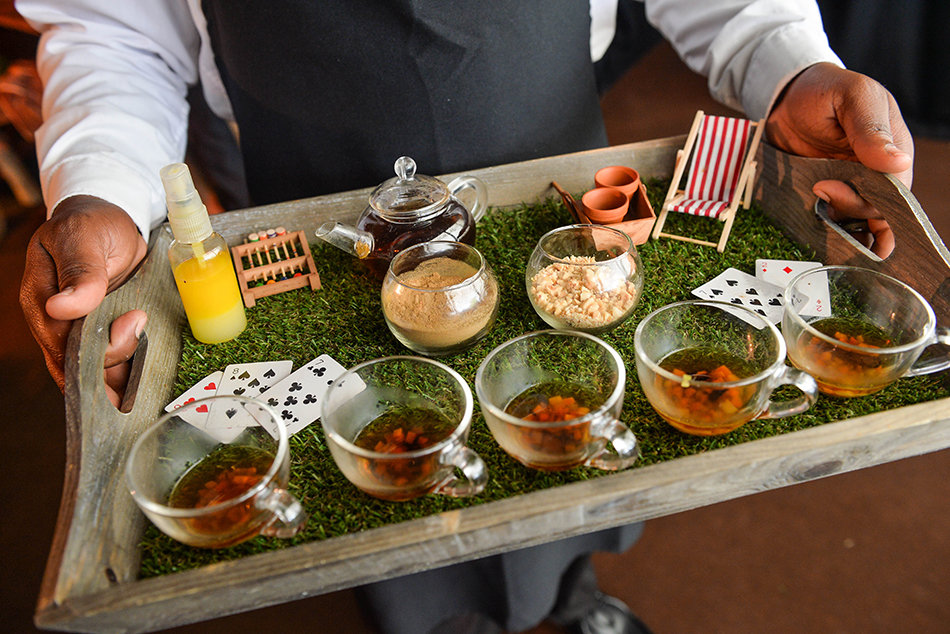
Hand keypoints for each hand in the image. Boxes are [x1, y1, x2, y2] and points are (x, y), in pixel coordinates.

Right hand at [20, 195, 148, 406]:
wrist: (112, 223)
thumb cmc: (92, 224)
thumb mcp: (86, 238)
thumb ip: (80, 272)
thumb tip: (59, 308)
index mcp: (40, 296)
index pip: (57, 337)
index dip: (91, 344)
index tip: (131, 323)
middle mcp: (54, 320)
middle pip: (75, 360)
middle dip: (112, 359)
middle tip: (142, 324)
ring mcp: (78, 330)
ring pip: (93, 369)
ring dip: (120, 373)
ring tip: (146, 356)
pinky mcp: (101, 334)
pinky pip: (109, 364)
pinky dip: (126, 372)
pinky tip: (143, 376)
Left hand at [765, 62, 913, 256]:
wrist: (785, 97)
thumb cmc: (824, 89)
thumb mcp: (852, 97)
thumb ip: (872, 128)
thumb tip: (899, 162)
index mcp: (893, 148)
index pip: (895, 189)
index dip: (870, 198)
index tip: (833, 187)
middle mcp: (876, 172)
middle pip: (875, 209)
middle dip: (849, 208)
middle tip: (818, 189)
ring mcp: (850, 185)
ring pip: (854, 219)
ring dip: (837, 219)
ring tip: (814, 197)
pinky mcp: (827, 193)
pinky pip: (832, 217)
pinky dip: (824, 222)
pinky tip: (812, 214)